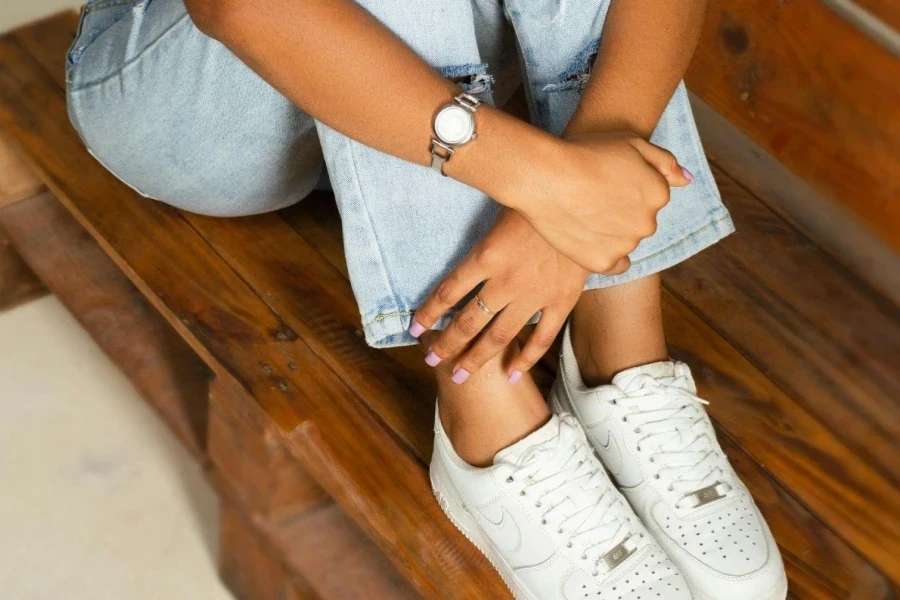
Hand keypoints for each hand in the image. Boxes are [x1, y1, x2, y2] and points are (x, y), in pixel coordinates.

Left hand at [410, 209, 587, 382]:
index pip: (447, 291)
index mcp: (486, 256)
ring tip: (460, 376)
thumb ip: (486, 219)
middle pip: (467, 322)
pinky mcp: (561, 301)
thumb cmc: (541, 194)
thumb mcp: (503, 201)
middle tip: (431, 361)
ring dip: (475, 359)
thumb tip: (463, 211)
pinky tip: (511, 374)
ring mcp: (533, 295)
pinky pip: (541, 338)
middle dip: (446, 345)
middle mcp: (504, 281)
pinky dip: (526, 358)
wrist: (587, 200)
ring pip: (498, 337)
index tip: (414, 329)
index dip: (428, 312)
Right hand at [501, 131, 692, 273]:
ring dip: (611, 233)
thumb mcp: (631, 142)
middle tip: (591, 198)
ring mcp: (626, 245)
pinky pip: (614, 264)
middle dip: (621, 213)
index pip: (650, 197)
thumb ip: (664, 162)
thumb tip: (687, 180)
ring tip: (582, 214)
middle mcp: (648, 223)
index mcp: (658, 193)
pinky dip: (603, 254)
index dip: (625, 188)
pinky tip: (588, 239)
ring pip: (625, 242)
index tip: (604, 182)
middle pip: (639, 222)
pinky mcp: (603, 263)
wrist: (543, 175)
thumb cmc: (584, 152)